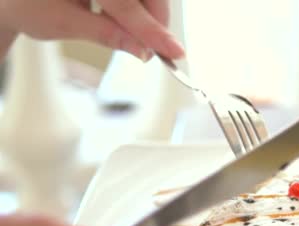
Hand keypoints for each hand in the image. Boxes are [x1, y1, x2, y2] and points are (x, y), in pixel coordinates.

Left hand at [0, 0, 183, 59]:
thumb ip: (108, 35)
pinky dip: (136, 5)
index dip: (152, 30)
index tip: (173, 52)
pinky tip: (122, 15)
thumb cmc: (27, 4)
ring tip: (130, 32)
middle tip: (155, 48)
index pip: (125, 4)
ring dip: (145, 13)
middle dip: (153, 19)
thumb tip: (142, 51)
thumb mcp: (64, 23)